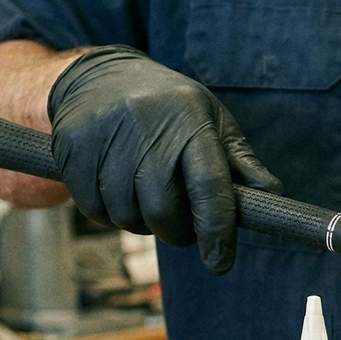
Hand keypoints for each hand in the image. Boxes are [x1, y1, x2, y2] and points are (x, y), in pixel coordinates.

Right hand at [49, 46, 280, 274]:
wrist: (98, 77)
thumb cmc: (168, 107)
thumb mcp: (209, 121)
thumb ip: (239, 162)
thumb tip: (269, 197)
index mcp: (188, 116)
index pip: (208, 185)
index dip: (216, 231)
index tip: (220, 262)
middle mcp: (145, 123)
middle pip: (162, 209)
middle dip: (175, 231)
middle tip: (179, 225)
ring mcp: (103, 134)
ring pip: (126, 215)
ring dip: (140, 223)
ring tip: (145, 196)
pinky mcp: (71, 148)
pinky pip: (94, 209)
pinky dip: (110, 214)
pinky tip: (117, 190)